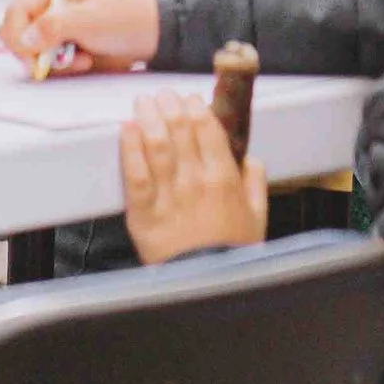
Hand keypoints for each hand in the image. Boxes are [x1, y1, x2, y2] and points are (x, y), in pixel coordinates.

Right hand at [0, 0, 159, 75]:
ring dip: (51, 62)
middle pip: (14, 31)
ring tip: (82, 58)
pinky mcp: (55, 39)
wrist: (149, 34)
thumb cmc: (127, 17)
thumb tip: (27, 38)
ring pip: (26, 49)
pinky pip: (40, 59)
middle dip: (37, 52)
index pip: (15, 11)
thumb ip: (57, 25)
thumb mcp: (93, 19)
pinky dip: (58, 66)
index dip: (20, 38)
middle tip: (66, 59)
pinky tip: (82, 60)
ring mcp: (48, 19)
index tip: (35, 59)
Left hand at [120, 94, 266, 263]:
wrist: (205, 288)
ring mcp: (168, 195)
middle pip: (180, 129)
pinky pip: (135, 173)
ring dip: (149, 117)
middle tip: (162, 95)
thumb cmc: (231, 256)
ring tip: (143, 103)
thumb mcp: (257, 219)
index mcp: (224, 178)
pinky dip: (130, 148)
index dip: (196, 108)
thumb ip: (256, 184)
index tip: (189, 99)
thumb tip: (252, 159)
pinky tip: (126, 130)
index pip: (208, 128)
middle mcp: (196, 180)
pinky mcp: (144, 213)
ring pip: (157, 144)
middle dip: (169, 105)